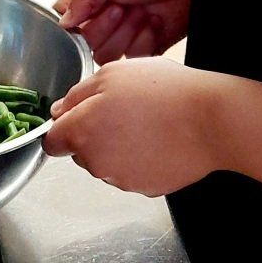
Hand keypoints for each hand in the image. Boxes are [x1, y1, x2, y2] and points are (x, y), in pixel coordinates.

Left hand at [41, 58, 222, 195]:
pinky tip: (157, 139)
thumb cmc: (163, 92)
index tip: (75, 116)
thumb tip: (58, 112)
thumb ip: (77, 94)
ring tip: (145, 122)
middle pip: (80, 151)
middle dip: (92, 133)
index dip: (62, 126)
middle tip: (121, 108)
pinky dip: (138, 159)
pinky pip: (131, 172)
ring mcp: (121, 180)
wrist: (209, 121)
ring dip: (116, 145)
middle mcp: (96, 162)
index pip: (52, 141)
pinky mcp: (145, 189)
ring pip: (105, 162)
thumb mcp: (112, 74)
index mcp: (82, 132)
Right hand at [54, 0, 191, 62]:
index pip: (65, 21)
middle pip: (85, 43)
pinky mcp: (143, 47)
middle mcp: (103, 18)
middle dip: (106, 27)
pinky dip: (145, 40)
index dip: (73, 25)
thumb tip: (63, 21)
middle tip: (122, 7)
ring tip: (141, 13)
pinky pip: (132, 59)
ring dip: (126, 33)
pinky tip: (154, 22)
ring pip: (107, 55)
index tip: (89, 14)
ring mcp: (122, 34)